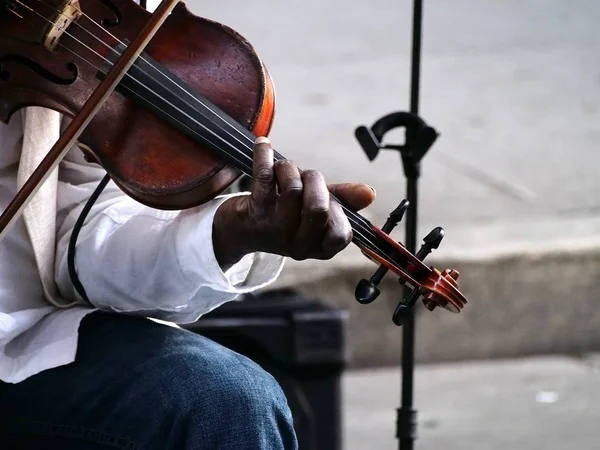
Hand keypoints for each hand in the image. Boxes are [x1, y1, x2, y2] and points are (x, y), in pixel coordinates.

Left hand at [213, 137, 375, 265]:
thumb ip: (344, 200)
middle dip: (316, 181)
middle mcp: (297, 244)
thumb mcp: (318, 209)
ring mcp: (275, 230)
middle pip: (318, 208)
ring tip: (284, 167)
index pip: (341, 234)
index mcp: (318, 247)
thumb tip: (370, 193)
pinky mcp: (254, 212)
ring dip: (290, 168)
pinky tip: (263, 145)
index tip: (328, 198)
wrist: (241, 230)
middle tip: (308, 175)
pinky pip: (264, 176)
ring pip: (293, 189)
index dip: (338, 210)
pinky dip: (264, 155)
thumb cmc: (286, 214)